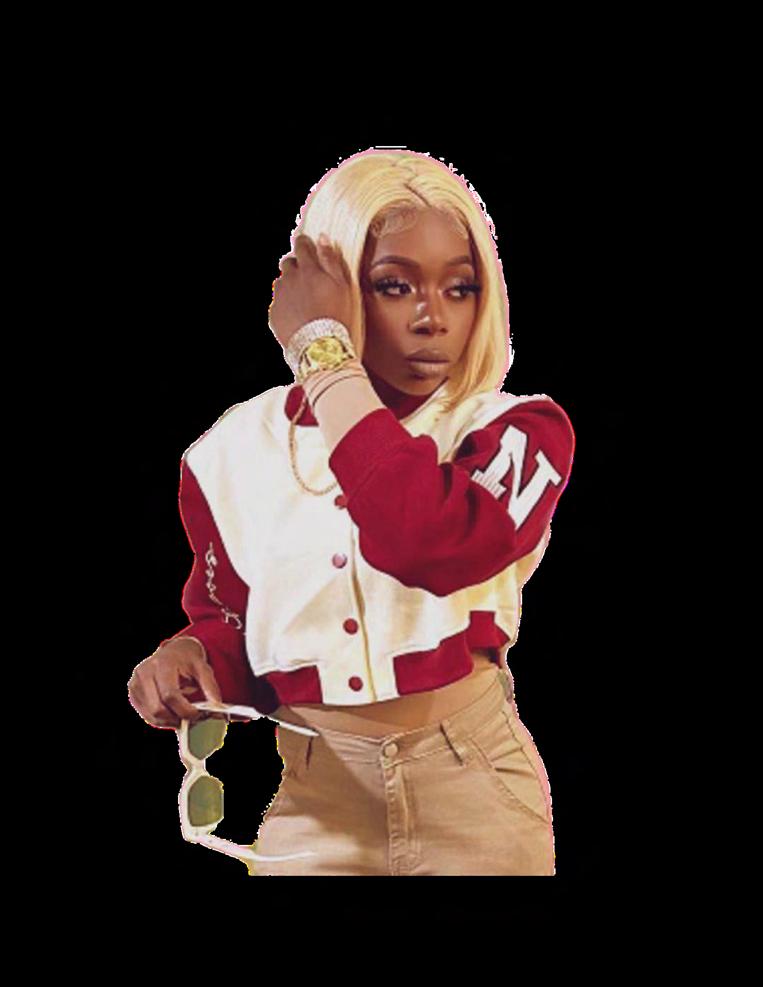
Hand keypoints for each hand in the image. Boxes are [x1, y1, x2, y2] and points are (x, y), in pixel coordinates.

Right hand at [127, 638, 245, 729]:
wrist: (173, 651)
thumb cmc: (188, 659)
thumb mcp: (203, 667)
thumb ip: (210, 687)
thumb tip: (216, 707)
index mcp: (162, 664)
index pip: (170, 695)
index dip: (184, 709)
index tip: (198, 715)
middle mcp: (144, 673)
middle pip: (158, 708)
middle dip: (177, 718)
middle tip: (192, 718)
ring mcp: (135, 684)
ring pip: (152, 715)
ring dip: (170, 720)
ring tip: (184, 713)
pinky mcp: (133, 693)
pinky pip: (147, 715)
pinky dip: (162, 719)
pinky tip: (173, 712)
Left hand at [268, 233, 353, 352]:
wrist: (319, 347)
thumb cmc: (336, 316)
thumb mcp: (343, 286)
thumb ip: (331, 260)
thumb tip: (322, 238)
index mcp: (308, 269)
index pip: (302, 245)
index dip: (305, 243)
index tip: (308, 244)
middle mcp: (290, 279)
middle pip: (288, 263)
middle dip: (296, 265)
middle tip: (308, 276)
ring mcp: (280, 297)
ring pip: (282, 283)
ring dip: (291, 285)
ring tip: (304, 299)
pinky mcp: (274, 314)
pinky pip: (279, 303)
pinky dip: (286, 304)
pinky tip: (298, 314)